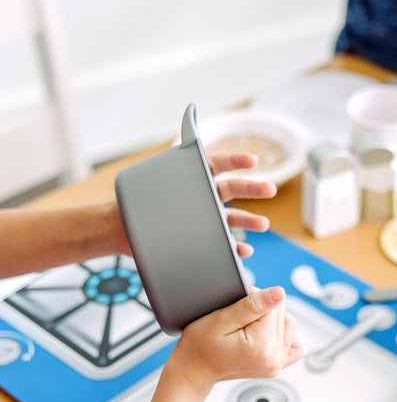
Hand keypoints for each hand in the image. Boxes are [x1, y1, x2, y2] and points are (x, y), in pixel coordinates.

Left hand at [108, 151, 275, 257]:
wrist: (120, 230)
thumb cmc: (135, 201)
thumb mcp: (150, 181)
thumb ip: (171, 169)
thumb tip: (181, 151)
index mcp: (192, 177)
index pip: (217, 163)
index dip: (235, 160)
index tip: (253, 160)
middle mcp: (203, 196)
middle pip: (233, 189)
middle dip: (253, 188)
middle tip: (270, 189)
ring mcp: (205, 218)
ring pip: (231, 217)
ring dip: (249, 220)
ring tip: (263, 224)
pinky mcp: (203, 240)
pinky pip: (222, 244)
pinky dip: (234, 247)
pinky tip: (244, 250)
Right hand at [168, 286, 304, 395]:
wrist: (194, 368)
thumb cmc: (200, 346)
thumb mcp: (222, 319)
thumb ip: (253, 305)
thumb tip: (280, 293)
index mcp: (262, 347)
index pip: (274, 305)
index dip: (254, 299)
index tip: (235, 309)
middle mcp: (274, 359)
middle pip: (282, 314)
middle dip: (261, 310)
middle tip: (236, 320)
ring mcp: (276, 365)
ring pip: (288, 324)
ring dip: (271, 320)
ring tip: (247, 328)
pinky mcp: (276, 366)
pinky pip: (294, 344)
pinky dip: (282, 334)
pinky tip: (266, 335)